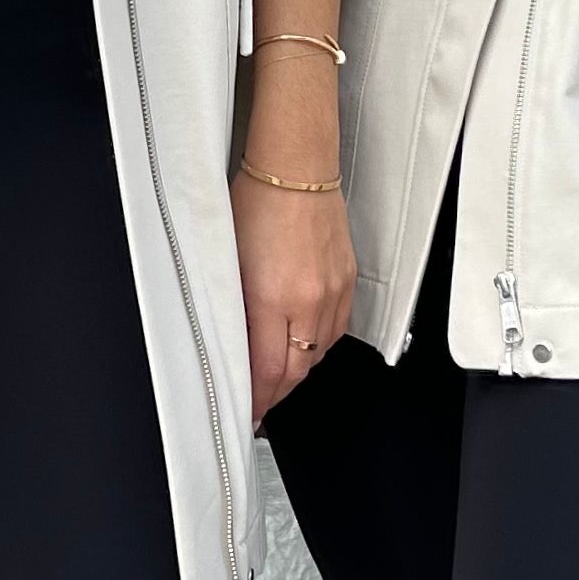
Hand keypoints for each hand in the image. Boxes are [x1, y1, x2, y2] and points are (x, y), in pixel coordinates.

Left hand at [231, 169, 356, 424]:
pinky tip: (304, 345)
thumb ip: (237, 312)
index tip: (250, 411)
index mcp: (275, 299)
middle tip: (261, 404)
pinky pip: (336, 329)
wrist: (296, 168)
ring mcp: (334, 292)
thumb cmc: (258, 203)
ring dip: (298, 371)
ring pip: (319, 353)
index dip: (259, 399)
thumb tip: (237, 348)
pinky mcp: (347, 280)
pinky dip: (318, 345)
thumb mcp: (231, 263)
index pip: (270, 371)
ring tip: (278, 378)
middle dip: (277, 393)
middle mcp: (311, 301)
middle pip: (298, 370)